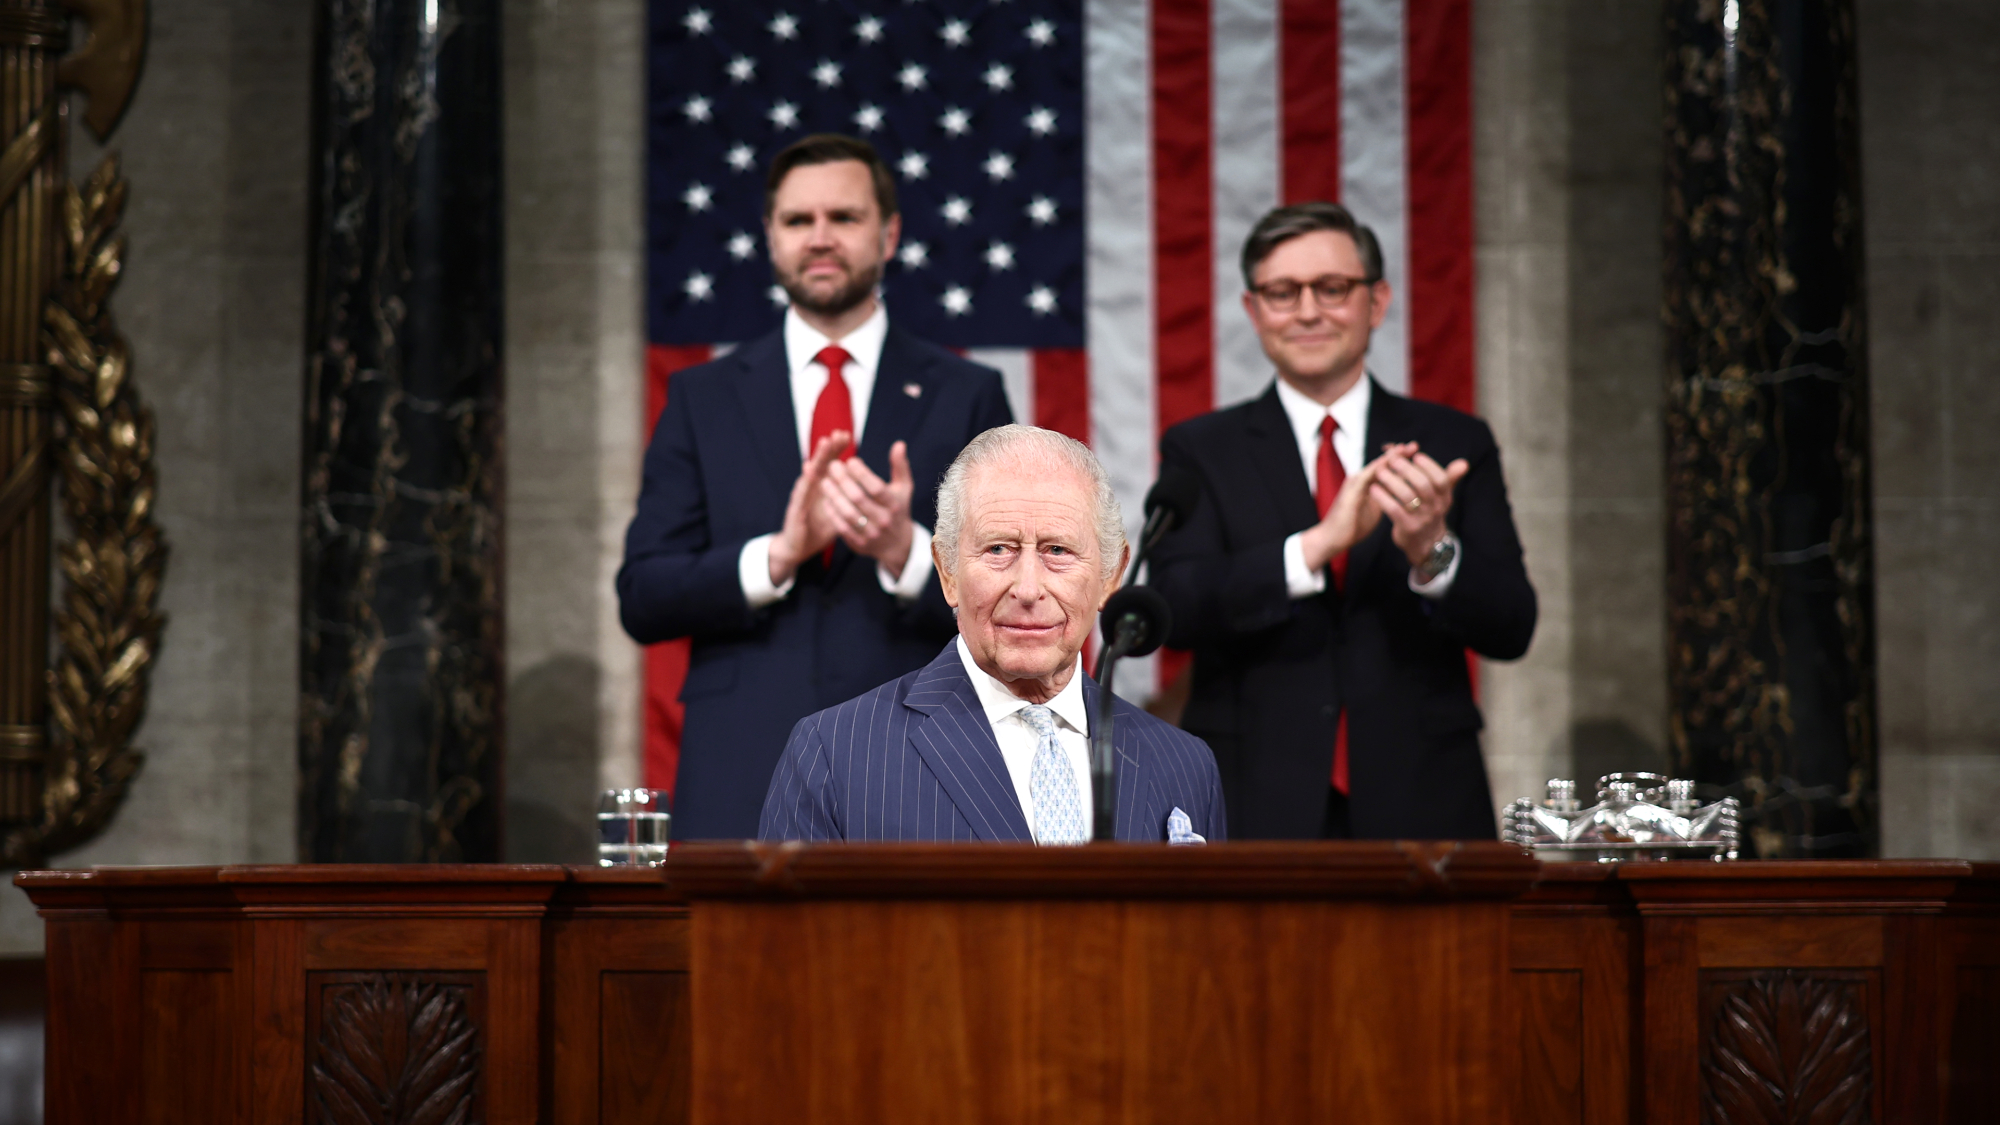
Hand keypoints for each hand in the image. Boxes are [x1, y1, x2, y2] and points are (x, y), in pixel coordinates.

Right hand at [768, 431, 850, 583]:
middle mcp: (811, 488)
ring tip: (825, 442)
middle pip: (821, 463)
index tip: (847, 435)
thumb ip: (849, 499)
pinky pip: (802, 493)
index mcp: (821, 487)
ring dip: (818, 457)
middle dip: (830, 447)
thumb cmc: (818, 528)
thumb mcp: (839, 512)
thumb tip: (868, 490)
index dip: (838, 450)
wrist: (798, 547)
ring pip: (811, 473)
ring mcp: (802, 496)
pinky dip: (806, 480)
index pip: (830, 464)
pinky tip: (809, 468)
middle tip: (838, 432)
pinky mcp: (796, 508)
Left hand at [821, 440, 916, 574]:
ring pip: (848, 513)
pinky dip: (833, 513)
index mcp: (894, 505)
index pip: (876, 487)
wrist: (897, 544)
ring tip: (824, 481)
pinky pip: (842, 527)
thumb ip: (900, 466)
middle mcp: (884, 521)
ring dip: (834, 495)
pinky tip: (826, 500)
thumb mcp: (903, 488)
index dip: (861, 473)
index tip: (850, 460)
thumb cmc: (898, 508)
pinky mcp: (860, 544)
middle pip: (859, 498)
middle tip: (832, 466)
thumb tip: (899, 444)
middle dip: (843, 480)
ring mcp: (872, 534)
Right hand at [1298, 442, 1409, 570]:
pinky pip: (1368, 476)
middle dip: (1398, 454)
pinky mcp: (1352, 490)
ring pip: (1376, 466)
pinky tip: (1391, 461)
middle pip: (1382, 464)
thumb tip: (1400, 496)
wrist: (1331, 538)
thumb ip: (1384, 499)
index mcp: (1366, 486)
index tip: (1416, 454)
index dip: (1400, 461)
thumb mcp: (1374, 510)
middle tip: (1415, 445)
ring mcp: (1354, 483)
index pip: (1385, 470)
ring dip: (1391, 457)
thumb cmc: (1352, 527)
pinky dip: (1380, 467)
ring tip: (1405, 448)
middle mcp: (1359, 480)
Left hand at [1367, 445, 1469, 566]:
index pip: (1441, 479)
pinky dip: (1383, 497)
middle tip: (1392, 459)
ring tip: (1379, 471)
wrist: (1426, 545)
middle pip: (1423, 484)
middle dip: (1406, 469)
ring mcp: (1422, 519)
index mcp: (1445, 498)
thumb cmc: (1430, 513)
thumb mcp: (1442, 498)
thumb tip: (1464, 463)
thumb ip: (1449, 479)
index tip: (1416, 455)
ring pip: (1407, 495)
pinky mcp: (1407, 528)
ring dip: (1391, 480)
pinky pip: (1394, 510)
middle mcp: (1436, 508)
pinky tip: (1374, 488)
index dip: (1429, 466)